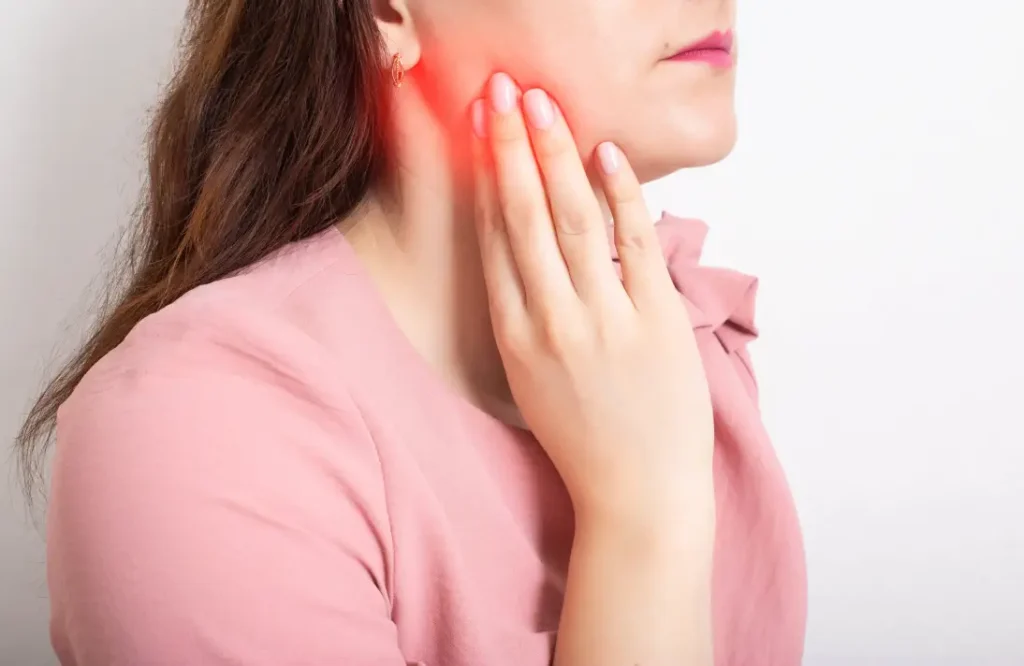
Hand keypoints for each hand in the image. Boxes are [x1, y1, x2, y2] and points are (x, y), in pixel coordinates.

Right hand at [470, 72, 714, 525]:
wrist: (637, 497)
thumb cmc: (584, 439)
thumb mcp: (532, 379)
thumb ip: (528, 314)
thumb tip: (530, 249)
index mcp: (512, 336)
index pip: (492, 240)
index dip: (482, 179)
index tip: (476, 130)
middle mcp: (549, 322)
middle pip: (522, 218)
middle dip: (508, 148)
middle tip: (499, 91)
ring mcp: (602, 321)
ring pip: (572, 220)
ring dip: (554, 157)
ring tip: (541, 105)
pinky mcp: (654, 322)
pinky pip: (634, 243)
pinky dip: (622, 194)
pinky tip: (606, 154)